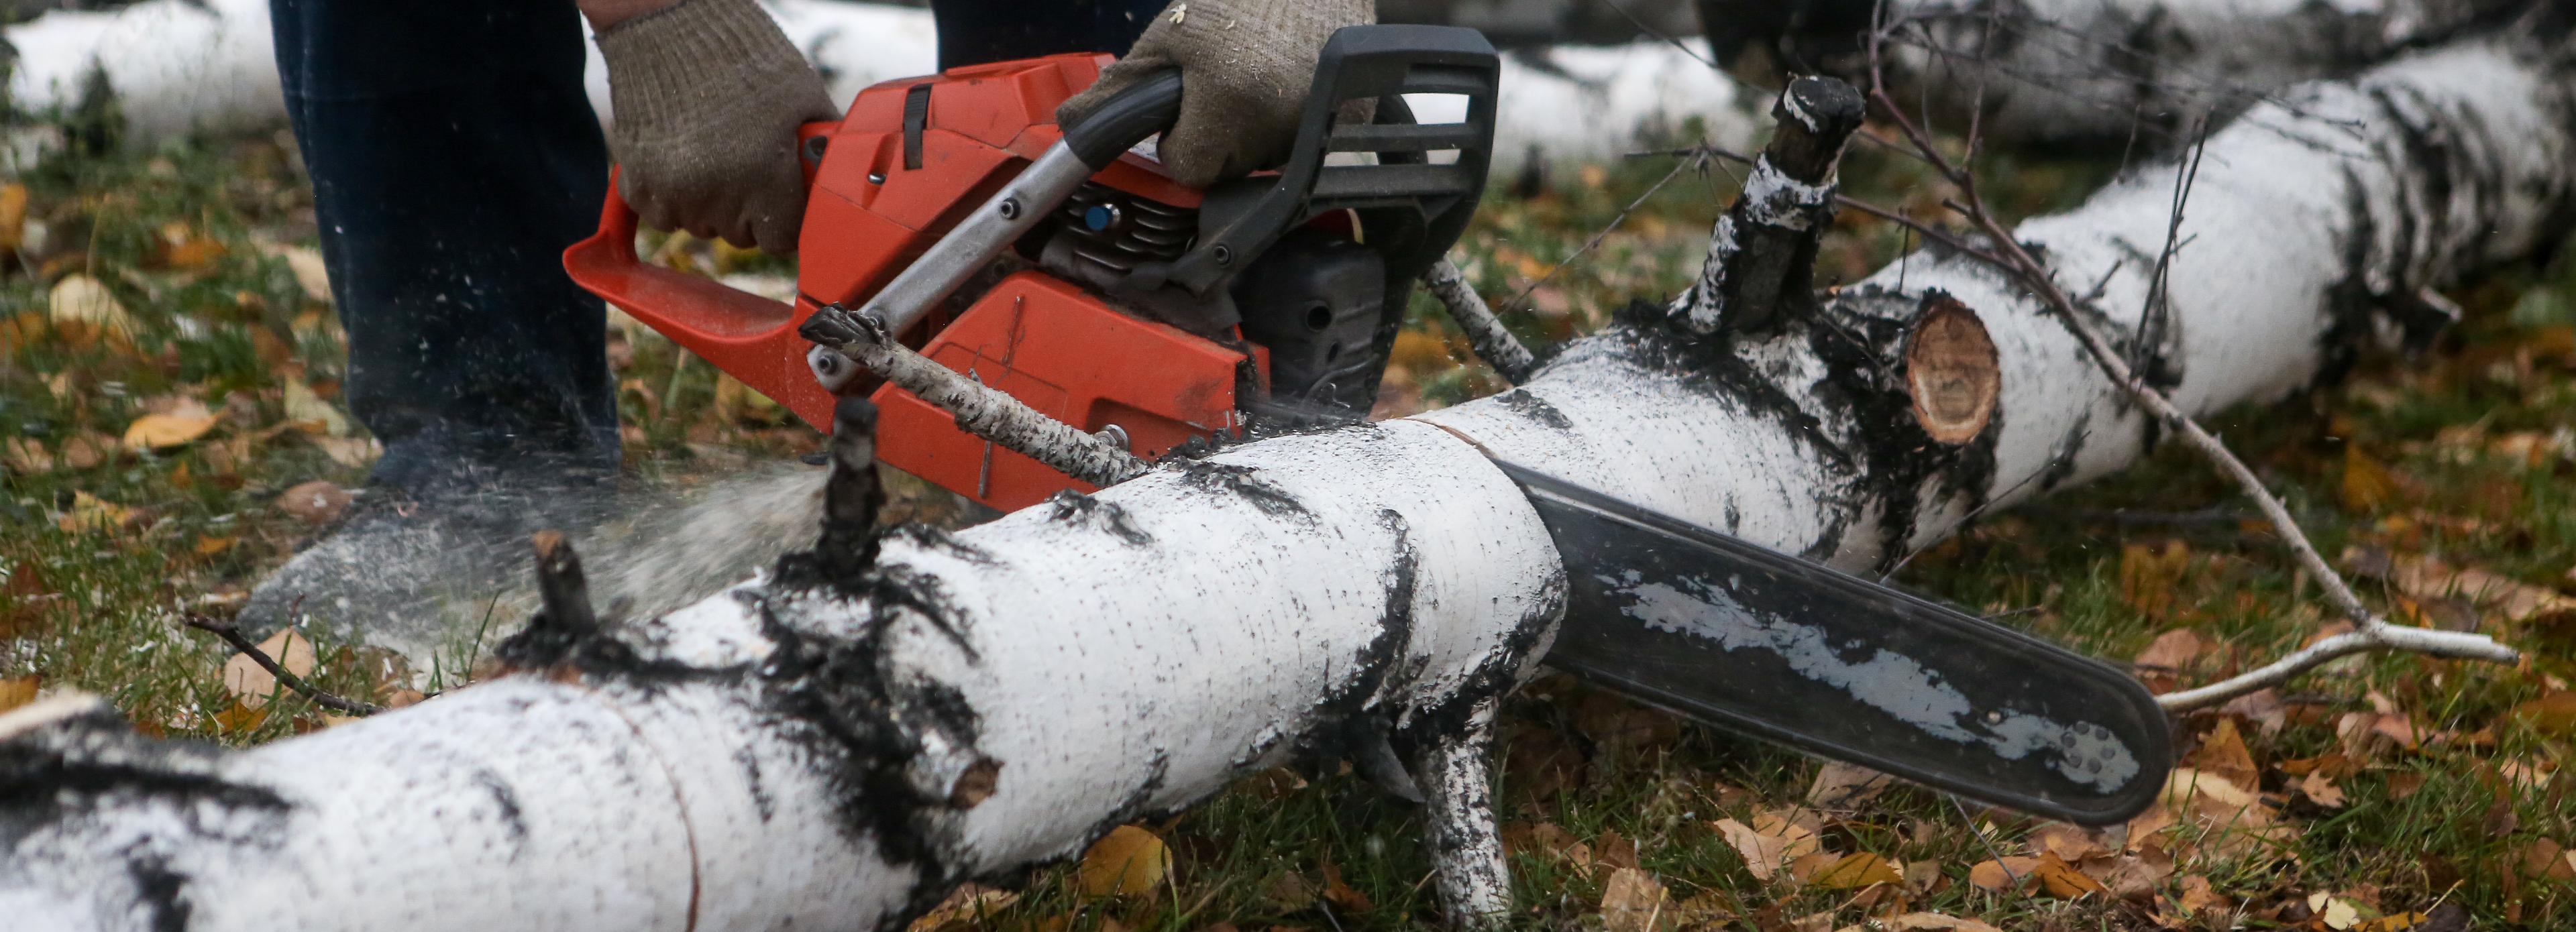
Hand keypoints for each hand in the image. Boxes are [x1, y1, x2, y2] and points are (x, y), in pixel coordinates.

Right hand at [594, 0, 835, 251]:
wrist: (667, 26)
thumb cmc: (743, 56)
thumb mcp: (804, 96)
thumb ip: (822, 147)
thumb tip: (836, 178)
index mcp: (763, 176)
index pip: (781, 239)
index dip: (786, 219)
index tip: (783, 199)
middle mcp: (716, 193)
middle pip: (742, 235)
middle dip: (751, 209)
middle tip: (748, 164)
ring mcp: (672, 192)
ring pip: (702, 226)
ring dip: (711, 203)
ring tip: (714, 153)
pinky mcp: (637, 184)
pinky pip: (662, 215)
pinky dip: (672, 197)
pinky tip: (683, 158)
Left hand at [1058, 0, 1374, 187]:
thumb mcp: (1170, 33)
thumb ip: (1121, 87)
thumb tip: (1070, 126)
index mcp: (1228, 103)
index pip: (1189, 170)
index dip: (1179, 142)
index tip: (1185, 109)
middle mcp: (1277, 124)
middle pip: (1224, 170)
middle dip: (1214, 136)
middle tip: (1222, 82)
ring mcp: (1319, 126)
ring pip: (1261, 161)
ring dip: (1251, 132)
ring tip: (1256, 76)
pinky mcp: (1350, 122)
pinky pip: (1300, 146)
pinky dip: (1288, 123)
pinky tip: (1286, 83)